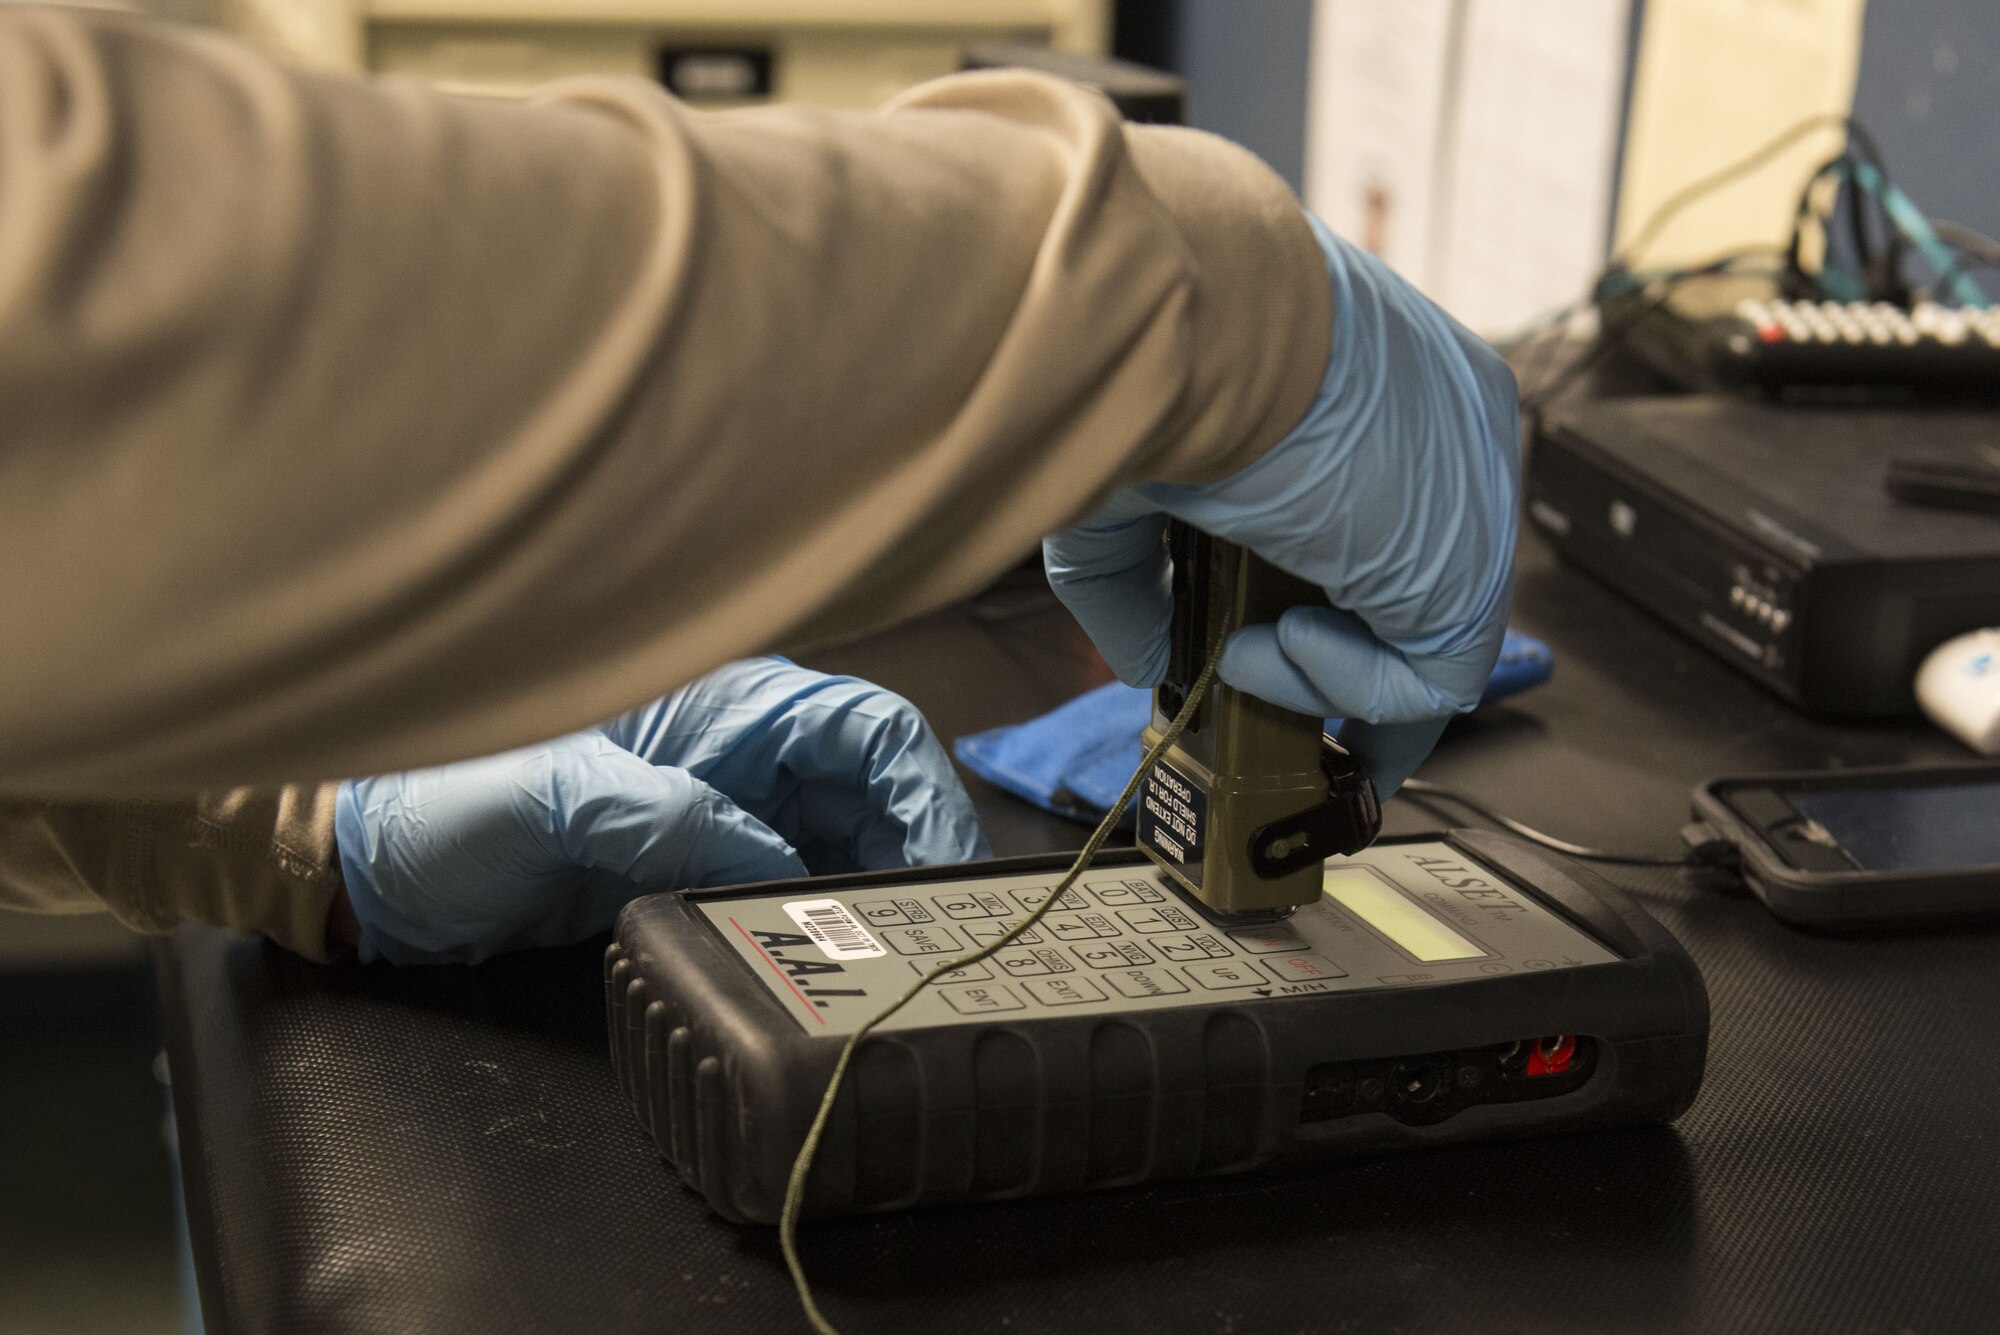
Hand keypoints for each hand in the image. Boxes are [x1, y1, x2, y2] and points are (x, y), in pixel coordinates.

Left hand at [334, 658, 989, 963]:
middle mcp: (744, 757)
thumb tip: (784, 870)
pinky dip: (835, 929)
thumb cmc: (447, 801)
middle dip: (925, 855)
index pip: (868, 729)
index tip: (950, 868)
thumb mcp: (556, 793)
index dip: (925, 792)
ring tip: (908, 957)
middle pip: (879, 795)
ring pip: (853, 850)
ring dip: (887, 899)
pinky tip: (845, 967)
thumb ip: (672, 817)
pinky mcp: (704, 879)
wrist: (377, 873)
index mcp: (724, 706)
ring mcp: (728, 820)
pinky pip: (799, 899)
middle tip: (951, 932)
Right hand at [1043, 214, 1518, 794]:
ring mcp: (1475, 500)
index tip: (1249, 607)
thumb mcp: (1130, 466)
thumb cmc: (1155, 361)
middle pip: (1412, 565)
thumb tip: (1143, 661)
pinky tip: (1263, 645)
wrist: (1194, 317)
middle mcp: (1454, 428)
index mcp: (1392, 370)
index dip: (1322, 567)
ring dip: (1314, 668)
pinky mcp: (1469, 573)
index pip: (1388, 490)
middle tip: (1240, 657)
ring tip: (1233, 649)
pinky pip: (1426, 678)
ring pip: (1417, 633)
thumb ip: (1134, 573)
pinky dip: (1338, 686)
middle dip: (1330, 634)